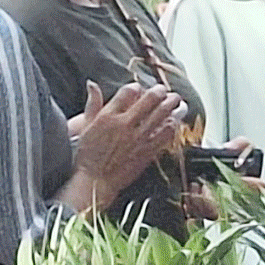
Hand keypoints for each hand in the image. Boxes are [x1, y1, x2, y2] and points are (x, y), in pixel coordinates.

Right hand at [70, 82, 184, 206]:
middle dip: (160, 91)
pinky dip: (173, 126)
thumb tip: (92, 83)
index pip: (128, 92)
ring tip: (178, 101)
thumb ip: (92, 104)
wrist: (95, 181)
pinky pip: (165, 135)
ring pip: (162, 115)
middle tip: (164, 90)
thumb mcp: (86, 126)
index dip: (137, 86)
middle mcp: (125, 125)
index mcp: (109, 116)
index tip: (140, 87)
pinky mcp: (147, 151)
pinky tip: (176, 122)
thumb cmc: (88, 156)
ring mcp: (138, 138)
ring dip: (172, 106)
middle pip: (149, 100)